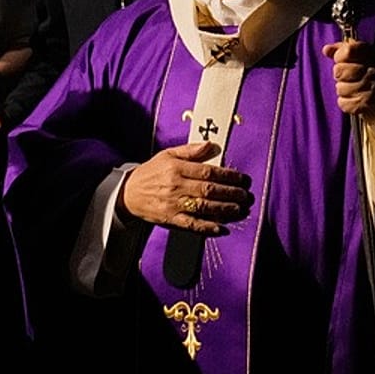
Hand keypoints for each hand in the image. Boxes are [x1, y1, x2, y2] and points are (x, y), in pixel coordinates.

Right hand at [117, 142, 253, 234]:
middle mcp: (176, 186)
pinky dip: (208, 227)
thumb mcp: (168, 155)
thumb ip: (191, 150)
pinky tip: (222, 228)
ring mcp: (173, 204)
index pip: (208, 172)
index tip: (243, 179)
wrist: (128, 193)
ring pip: (204, 208)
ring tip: (241, 210)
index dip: (228, 176)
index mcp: (177, 168)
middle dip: (231, 194)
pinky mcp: (170, 219)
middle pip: (209, 190)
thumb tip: (212, 145)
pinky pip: (191, 225)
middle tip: (246, 195)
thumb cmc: (151, 172)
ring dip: (225, 210)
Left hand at [322, 40, 374, 122]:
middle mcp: (374, 70)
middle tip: (351, 77)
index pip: (347, 51)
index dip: (340, 56)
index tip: (344, 60)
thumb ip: (342, 49)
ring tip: (355, 89)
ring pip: (339, 88)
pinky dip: (346, 103)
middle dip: (340, 75)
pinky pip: (342, 103)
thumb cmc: (370, 73)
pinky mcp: (367, 104)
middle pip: (338, 70)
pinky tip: (356, 99)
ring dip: (343, 90)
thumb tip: (326, 49)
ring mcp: (371, 88)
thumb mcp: (361, 56)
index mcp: (372, 54)